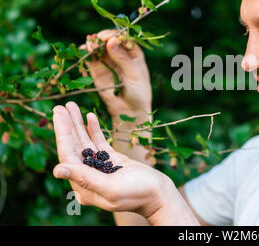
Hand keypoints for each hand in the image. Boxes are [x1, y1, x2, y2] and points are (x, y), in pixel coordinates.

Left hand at [52, 102, 166, 218]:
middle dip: (67, 126)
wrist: (160, 194)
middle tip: (60, 106)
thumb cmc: (138, 193)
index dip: (62, 134)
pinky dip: (93, 130)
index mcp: (84, 186)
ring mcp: (100, 168)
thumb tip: (56, 170)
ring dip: (78, 125)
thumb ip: (85, 178)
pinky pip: (98, 143)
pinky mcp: (112, 161)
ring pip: (85, 144)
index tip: (58, 114)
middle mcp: (88, 177)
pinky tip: (90, 116)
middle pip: (74, 148)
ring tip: (71, 106)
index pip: (68, 156)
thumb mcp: (111, 187)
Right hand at [81, 30, 151, 117]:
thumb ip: (122, 59)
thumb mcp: (134, 74)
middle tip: (94, 41)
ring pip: (97, 48)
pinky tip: (82, 56)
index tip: (107, 38)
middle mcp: (119, 54)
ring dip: (91, 45)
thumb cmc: (139, 92)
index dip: (114, 35)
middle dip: (100, 39)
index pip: (123, 37)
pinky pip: (89, 59)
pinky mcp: (97, 70)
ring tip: (87, 47)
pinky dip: (84, 56)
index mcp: (133, 52)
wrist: (129, 110)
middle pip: (108, 40)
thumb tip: (111, 41)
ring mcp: (107, 61)